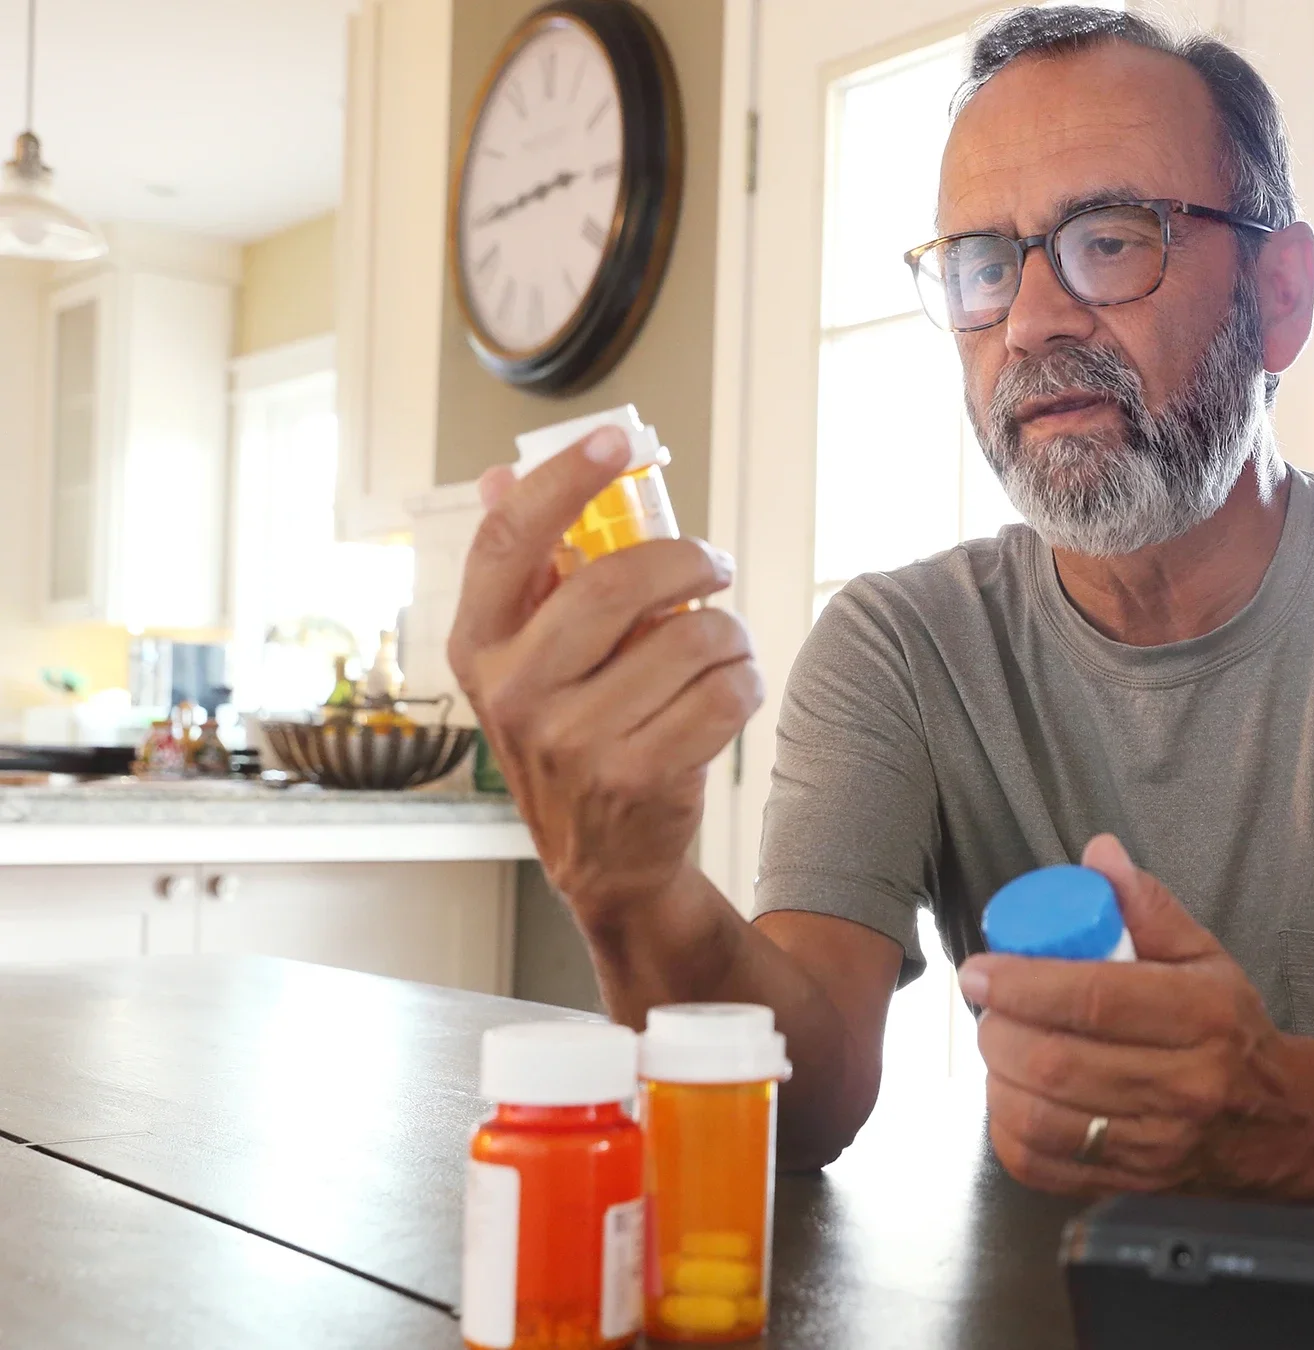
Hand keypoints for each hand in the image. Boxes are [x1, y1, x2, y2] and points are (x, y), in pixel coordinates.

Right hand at [447, 429, 763, 922]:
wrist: (604, 860)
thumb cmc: (576, 736)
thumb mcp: (530, 661)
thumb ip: (529, 575)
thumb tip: (504, 475)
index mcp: (480, 648)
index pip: (509, 540)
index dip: (564, 480)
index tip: (616, 441)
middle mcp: (513, 694)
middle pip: (616, 580)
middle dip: (688, 558)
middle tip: (714, 563)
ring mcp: (572, 741)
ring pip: (689, 636)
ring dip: (726, 631)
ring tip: (719, 646)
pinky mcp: (637, 778)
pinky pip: (724, 690)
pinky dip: (744, 679)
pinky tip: (728, 689)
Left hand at [960, 835, 1313, 1197]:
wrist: (1277, 1124)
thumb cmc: (1231, 1029)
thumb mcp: (1205, 957)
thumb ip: (1149, 906)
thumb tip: (1098, 854)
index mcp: (1203, 1017)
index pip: (1095, 999)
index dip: (1024, 984)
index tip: (981, 970)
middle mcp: (1184, 1086)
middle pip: (1057, 1063)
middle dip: (1001, 1031)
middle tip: (989, 1008)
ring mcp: (1156, 1147)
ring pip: (1041, 1118)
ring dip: (998, 1078)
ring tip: (1001, 1047)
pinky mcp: (1130, 1186)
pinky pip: (1041, 1165)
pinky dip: (1008, 1127)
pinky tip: (1014, 1096)